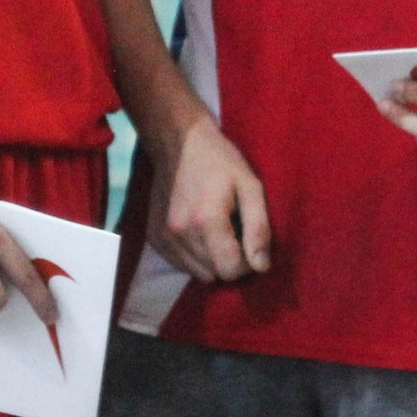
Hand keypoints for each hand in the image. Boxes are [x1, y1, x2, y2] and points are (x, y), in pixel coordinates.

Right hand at [144, 113, 271, 282]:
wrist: (178, 142)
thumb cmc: (220, 160)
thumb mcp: (250, 185)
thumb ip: (258, 228)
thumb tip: (262, 266)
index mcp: (207, 220)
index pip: (231, 270)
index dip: (248, 262)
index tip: (250, 241)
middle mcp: (181, 233)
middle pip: (215, 274)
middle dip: (230, 260)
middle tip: (235, 231)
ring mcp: (164, 237)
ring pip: (198, 273)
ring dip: (212, 260)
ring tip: (217, 230)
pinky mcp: (154, 238)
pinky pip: (182, 265)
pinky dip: (195, 256)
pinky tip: (199, 230)